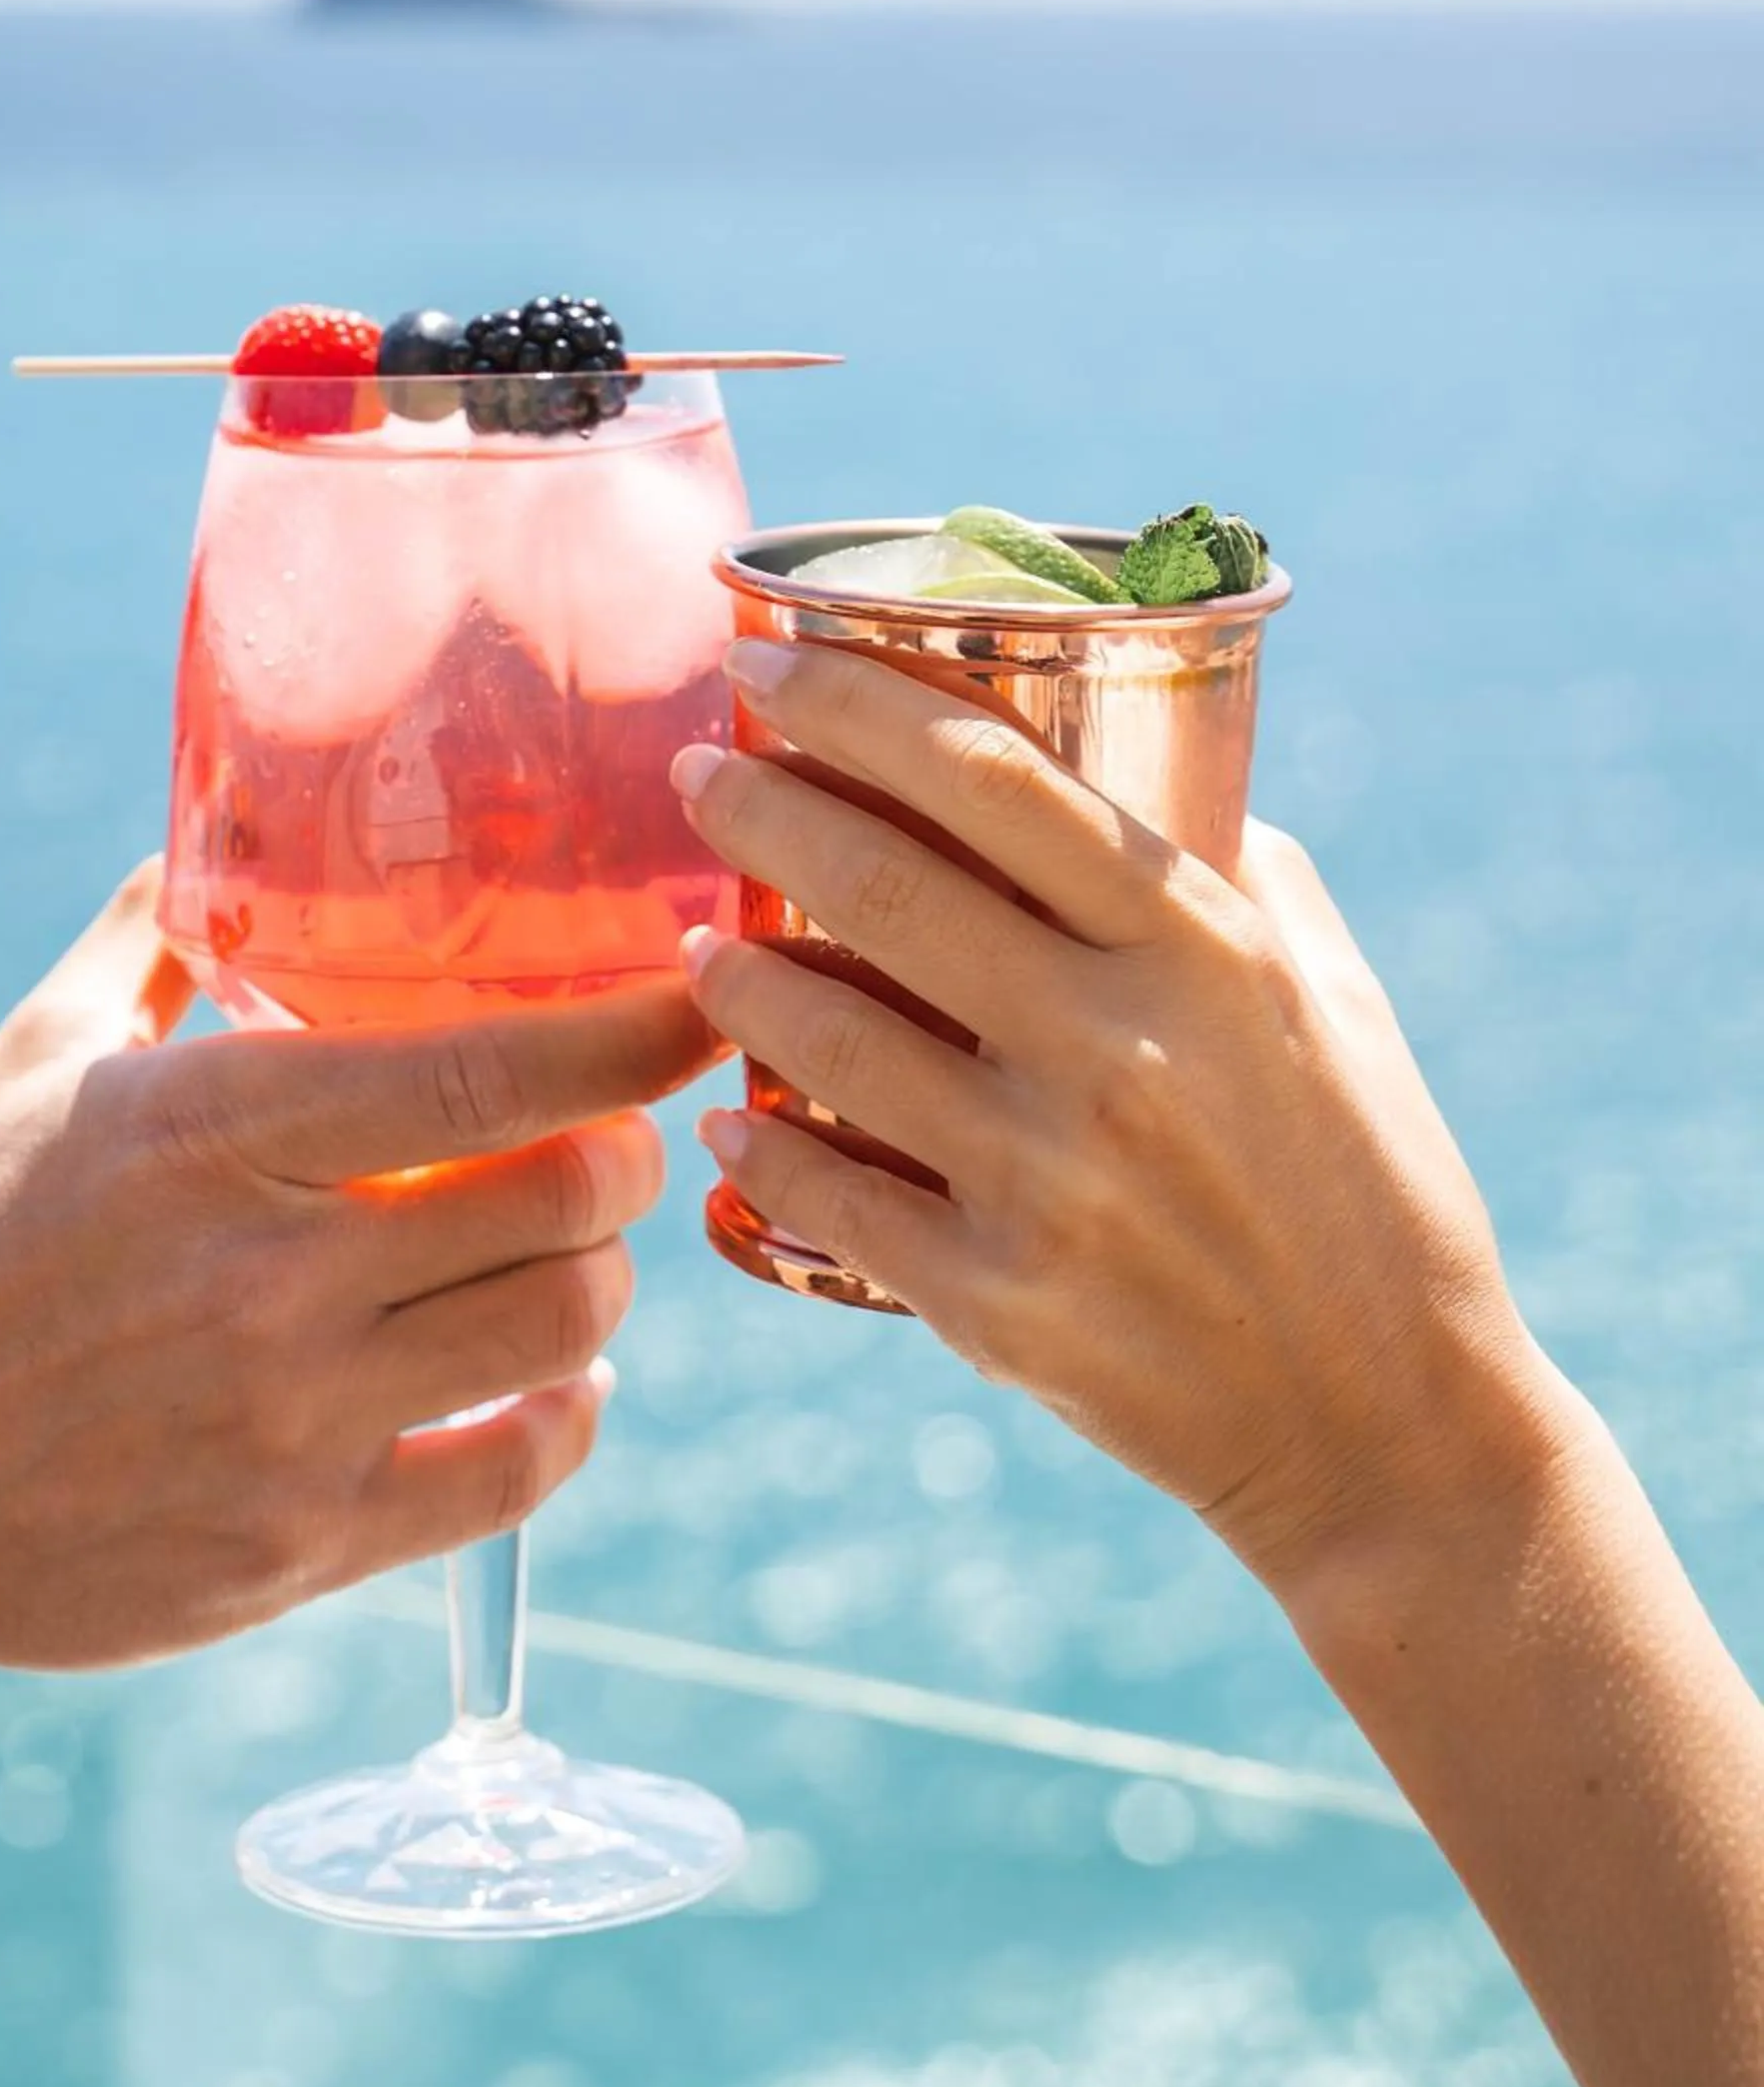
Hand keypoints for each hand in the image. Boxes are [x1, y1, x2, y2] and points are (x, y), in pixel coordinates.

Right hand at [0, 865, 712, 1670]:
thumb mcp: (39, 1059)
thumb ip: (153, 939)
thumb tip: (216, 836)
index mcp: (219, 1128)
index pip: (493, 1070)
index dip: (635, 1034)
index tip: (704, 1001)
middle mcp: (274, 1275)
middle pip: (570, 1201)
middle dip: (619, 1158)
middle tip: (602, 1143)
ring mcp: (292, 1423)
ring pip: (565, 1333)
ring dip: (598, 1282)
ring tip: (565, 1257)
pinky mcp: (295, 1549)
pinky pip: (512, 1479)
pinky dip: (564, 1419)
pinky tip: (550, 1383)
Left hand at [670, 641, 1553, 1595]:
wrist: (1391, 1427)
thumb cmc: (1366, 1183)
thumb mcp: (1333, 995)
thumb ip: (1233, 871)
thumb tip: (1133, 763)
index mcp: (1202, 948)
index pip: (992, 778)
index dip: (855, 702)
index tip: (765, 659)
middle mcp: (1118, 1048)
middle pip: (882, 886)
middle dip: (759, 810)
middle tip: (694, 778)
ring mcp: (1051, 1181)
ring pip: (832, 1041)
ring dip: (738, 979)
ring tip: (697, 943)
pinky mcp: (1001, 1305)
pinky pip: (834, 1200)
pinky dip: (764, 1149)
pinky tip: (729, 1116)